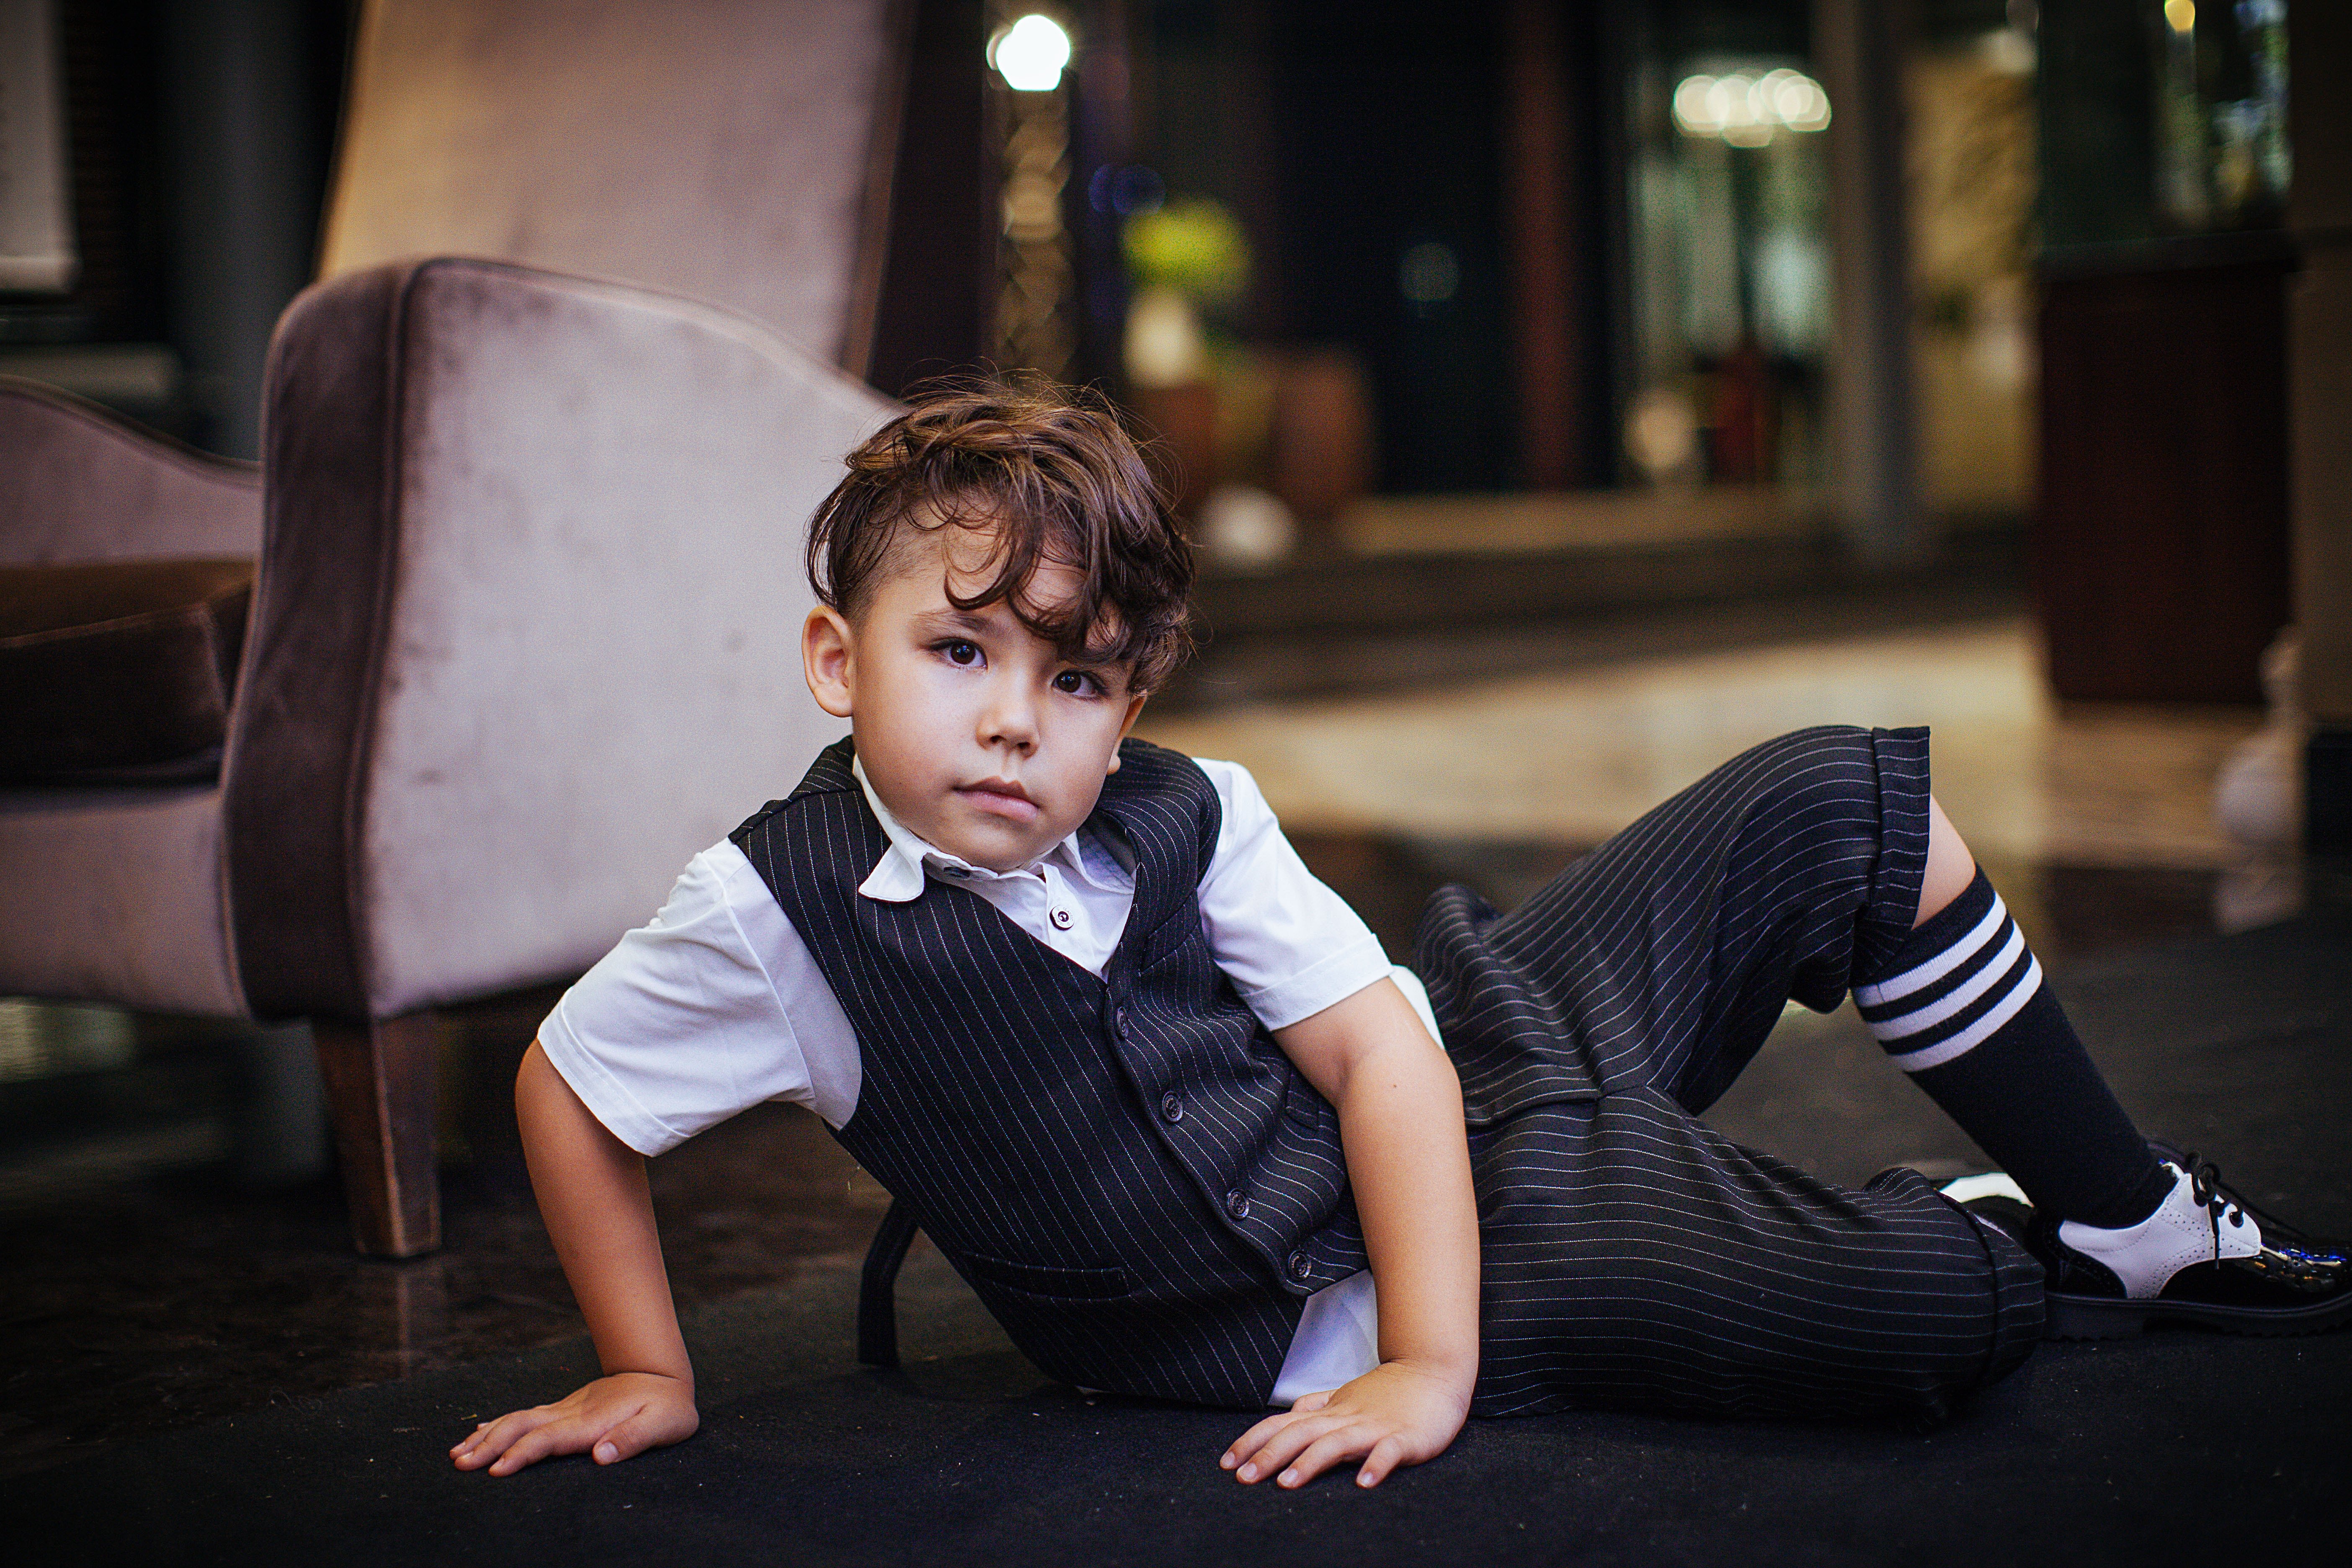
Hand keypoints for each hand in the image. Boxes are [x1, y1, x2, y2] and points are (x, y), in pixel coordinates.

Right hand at [450, 1371, 697, 1475]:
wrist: (662, 1372)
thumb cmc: (667, 1406)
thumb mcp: (663, 1424)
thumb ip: (633, 1439)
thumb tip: (600, 1456)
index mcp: (590, 1422)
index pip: (547, 1439)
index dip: (521, 1454)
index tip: (496, 1471)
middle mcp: (571, 1414)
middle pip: (522, 1427)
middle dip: (490, 1445)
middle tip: (460, 1464)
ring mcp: (565, 1410)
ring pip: (517, 1419)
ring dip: (487, 1435)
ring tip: (457, 1453)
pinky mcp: (565, 1410)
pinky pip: (525, 1416)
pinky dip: (499, 1424)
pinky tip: (480, 1431)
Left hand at [1219, 1360, 1470, 1489]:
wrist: (1434, 1372)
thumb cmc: (1389, 1391)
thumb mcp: (1347, 1396)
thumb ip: (1318, 1403)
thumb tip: (1290, 1410)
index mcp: (1329, 1412)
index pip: (1282, 1424)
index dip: (1253, 1441)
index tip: (1226, 1462)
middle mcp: (1346, 1418)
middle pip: (1301, 1434)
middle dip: (1269, 1456)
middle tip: (1243, 1478)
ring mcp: (1375, 1427)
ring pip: (1337, 1443)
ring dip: (1310, 1462)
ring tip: (1287, 1483)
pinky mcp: (1405, 1437)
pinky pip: (1389, 1451)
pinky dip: (1376, 1466)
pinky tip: (1365, 1483)